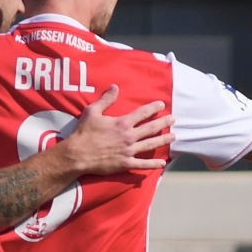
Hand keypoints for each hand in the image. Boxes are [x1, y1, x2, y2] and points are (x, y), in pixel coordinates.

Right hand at [47, 85, 172, 177]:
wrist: (78, 154)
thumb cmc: (84, 132)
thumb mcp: (92, 112)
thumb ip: (106, 99)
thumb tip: (115, 86)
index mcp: (122, 123)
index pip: (142, 113)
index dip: (153, 108)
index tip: (162, 105)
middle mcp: (129, 136)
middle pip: (151, 128)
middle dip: (163, 123)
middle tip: (173, 119)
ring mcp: (129, 151)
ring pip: (150, 145)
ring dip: (163, 140)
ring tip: (174, 137)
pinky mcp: (126, 163)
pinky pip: (142, 164)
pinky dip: (153, 164)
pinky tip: (162, 163)